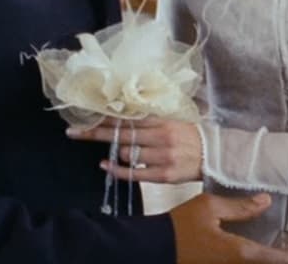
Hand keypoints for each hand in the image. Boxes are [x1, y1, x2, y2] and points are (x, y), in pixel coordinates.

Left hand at [67, 116, 202, 183]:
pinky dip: (117, 170)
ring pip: (127, 152)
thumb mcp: (172, 119)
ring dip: (116, 152)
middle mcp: (161, 136)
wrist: (213, 155)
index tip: (85, 115)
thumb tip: (121, 112)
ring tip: (114, 152)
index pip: (128, 117)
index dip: (105, 117)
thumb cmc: (189, 135)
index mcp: (163, 119)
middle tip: (73, 132)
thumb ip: (150, 117)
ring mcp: (162, 156)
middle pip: (121, 133)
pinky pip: (134, 173)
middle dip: (95, 132)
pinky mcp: (163, 175)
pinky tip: (105, 166)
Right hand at [170, 193, 287, 263]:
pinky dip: (246, 260)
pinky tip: (244, 252)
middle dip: (276, 261)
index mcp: (237, 252)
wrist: (151, 246)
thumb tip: (265, 201)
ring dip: (261, 260)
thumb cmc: (178, 227)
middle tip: (285, 253)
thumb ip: (240, 206)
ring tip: (267, 253)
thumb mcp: (209, 207)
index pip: (273, 259)